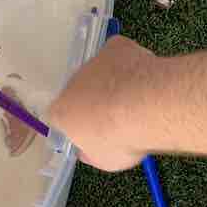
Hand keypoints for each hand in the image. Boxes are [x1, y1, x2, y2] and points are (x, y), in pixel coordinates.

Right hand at [49, 35, 155, 171]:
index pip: (59, 116)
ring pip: (100, 73)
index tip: (94, 133)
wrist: (147, 106)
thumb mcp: (105, 160)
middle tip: (119, 117)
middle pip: (80, 92)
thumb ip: (92, 153)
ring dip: (112, 83)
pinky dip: (128, 62)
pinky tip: (144, 76)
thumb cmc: (121, 138)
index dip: (77, 124)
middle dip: (96, 102)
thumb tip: (87, 151)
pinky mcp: (115, 47)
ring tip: (138, 99)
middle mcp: (71, 84)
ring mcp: (93, 63)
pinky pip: (118, 53)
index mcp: (62, 112)